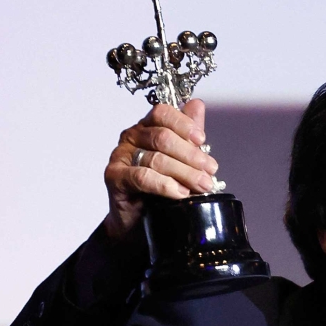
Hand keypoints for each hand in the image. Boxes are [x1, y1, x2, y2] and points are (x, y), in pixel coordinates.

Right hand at [103, 99, 218, 239]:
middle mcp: (132, 137)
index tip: (202, 139)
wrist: (137, 220)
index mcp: (148, 127)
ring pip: (156, 159)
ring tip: (202, 186)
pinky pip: (142, 177)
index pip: (163, 113)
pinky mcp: (115, 177)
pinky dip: (165, 185)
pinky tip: (180, 193)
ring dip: (184, 173)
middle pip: (163, 138)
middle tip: (210, 171)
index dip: (183, 124)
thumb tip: (197, 105)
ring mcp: (121, 156)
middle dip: (191, 155)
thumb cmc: (158, 189)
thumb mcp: (180, 160)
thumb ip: (188, 135)